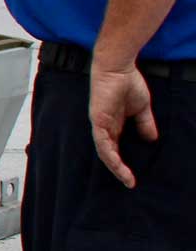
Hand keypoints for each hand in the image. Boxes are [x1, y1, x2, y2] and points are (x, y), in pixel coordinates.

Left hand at [88, 59, 157, 187]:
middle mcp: (104, 127)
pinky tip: (117, 164)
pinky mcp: (98, 120)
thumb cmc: (127, 83)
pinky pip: (101, 142)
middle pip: (109, 154)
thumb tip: (151, 138)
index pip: (116, 149)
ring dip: (114, 166)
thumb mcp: (141, 108)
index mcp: (114, 125)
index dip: (123, 162)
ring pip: (104, 151)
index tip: (133, 175)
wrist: (118, 68)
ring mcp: (99, 124)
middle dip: (118, 169)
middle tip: (129, 182)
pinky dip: (109, 154)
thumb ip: (145, 123)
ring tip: (125, 178)